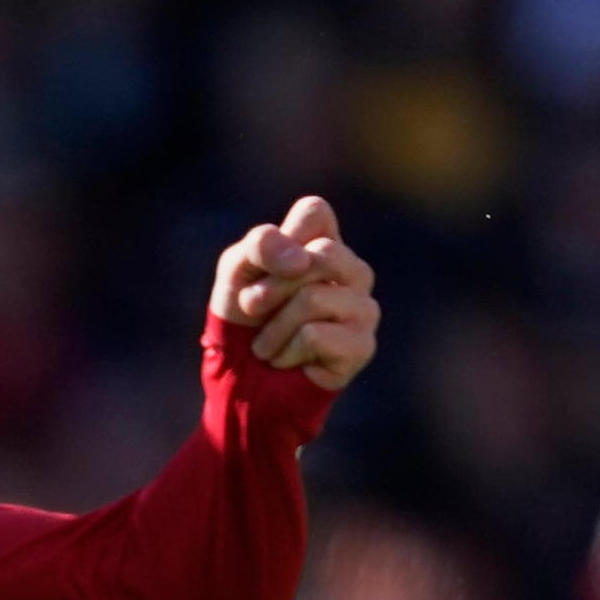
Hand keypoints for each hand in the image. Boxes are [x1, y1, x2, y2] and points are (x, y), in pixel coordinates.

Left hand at [211, 196, 379, 396]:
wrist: (239, 388)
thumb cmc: (241, 325)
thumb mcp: (236, 273)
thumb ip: (260, 246)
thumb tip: (304, 259)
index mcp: (324, 244)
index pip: (315, 212)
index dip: (281, 238)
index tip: (259, 269)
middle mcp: (352, 272)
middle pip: (320, 254)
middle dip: (271, 287)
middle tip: (253, 311)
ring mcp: (363, 308)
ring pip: (314, 297)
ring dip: (272, 328)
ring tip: (267, 346)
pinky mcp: (362, 346)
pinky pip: (314, 335)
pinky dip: (284, 352)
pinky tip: (286, 362)